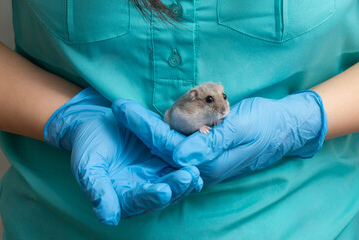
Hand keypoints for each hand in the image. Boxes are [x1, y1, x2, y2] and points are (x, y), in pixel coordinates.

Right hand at [44, 88, 202, 224]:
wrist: (98, 124)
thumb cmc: (89, 145)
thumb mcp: (88, 165)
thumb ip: (97, 189)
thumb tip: (108, 219)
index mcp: (121, 197)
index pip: (137, 202)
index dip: (150, 197)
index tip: (163, 192)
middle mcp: (141, 191)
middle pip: (162, 196)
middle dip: (175, 188)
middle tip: (187, 178)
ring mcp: (155, 177)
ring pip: (174, 184)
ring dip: (186, 180)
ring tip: (194, 172)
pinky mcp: (165, 162)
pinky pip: (179, 166)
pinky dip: (188, 165)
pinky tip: (197, 162)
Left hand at [112, 91, 327, 183]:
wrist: (283, 128)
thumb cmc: (264, 125)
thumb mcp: (240, 129)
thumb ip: (210, 144)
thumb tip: (178, 158)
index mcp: (207, 163)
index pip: (166, 144)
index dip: (142, 124)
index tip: (120, 107)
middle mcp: (200, 166)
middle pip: (161, 147)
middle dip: (138, 127)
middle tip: (117, 107)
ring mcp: (201, 160)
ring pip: (167, 146)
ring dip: (148, 129)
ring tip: (127, 112)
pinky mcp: (204, 152)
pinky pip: (178, 142)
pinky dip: (164, 129)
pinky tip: (151, 120)